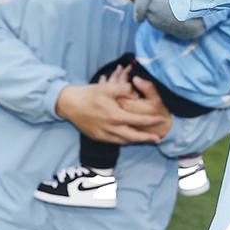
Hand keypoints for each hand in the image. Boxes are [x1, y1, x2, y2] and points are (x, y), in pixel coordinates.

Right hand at [55, 64, 169, 144]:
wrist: (68, 104)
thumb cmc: (89, 94)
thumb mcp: (108, 88)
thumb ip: (125, 89)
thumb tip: (137, 92)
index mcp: (115, 116)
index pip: (138, 121)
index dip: (151, 121)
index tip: (161, 119)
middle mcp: (110, 128)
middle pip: (132, 137)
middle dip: (146, 138)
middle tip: (158, 139)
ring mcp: (102, 134)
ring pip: (123, 141)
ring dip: (135, 140)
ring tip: (146, 139)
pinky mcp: (96, 137)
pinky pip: (113, 141)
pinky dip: (123, 140)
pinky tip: (128, 138)